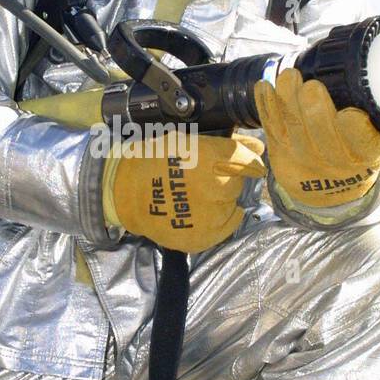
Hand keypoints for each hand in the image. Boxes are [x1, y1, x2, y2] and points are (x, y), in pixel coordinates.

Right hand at [104, 130, 265, 251]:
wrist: (122, 192)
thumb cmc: (154, 159)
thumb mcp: (187, 141)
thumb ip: (226, 144)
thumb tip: (258, 147)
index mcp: (209, 160)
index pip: (248, 161)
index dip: (248, 160)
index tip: (246, 162)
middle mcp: (214, 189)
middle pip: (240, 183)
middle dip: (230, 178)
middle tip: (207, 177)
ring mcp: (210, 217)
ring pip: (234, 204)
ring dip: (224, 199)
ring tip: (200, 194)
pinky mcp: (204, 237)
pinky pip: (227, 226)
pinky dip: (221, 218)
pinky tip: (203, 210)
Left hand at [254, 67, 379, 207]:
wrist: (332, 184)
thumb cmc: (357, 145)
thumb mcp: (377, 133)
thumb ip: (373, 112)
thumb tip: (367, 72)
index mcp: (368, 155)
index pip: (363, 144)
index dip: (355, 131)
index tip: (350, 113)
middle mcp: (337, 163)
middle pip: (323, 138)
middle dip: (316, 111)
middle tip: (312, 86)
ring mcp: (305, 161)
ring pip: (293, 132)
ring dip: (287, 102)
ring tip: (288, 76)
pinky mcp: (281, 155)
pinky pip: (272, 129)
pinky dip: (266, 106)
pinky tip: (264, 86)